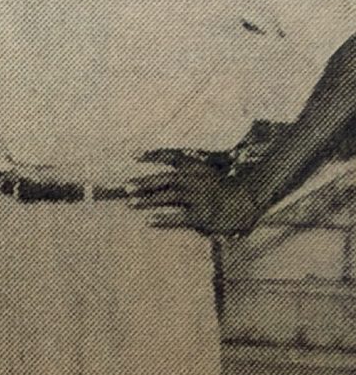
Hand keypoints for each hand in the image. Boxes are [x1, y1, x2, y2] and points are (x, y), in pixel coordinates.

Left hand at [126, 150, 264, 236]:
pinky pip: (180, 217)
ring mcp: (199, 198)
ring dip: (149, 200)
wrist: (249, 204)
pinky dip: (164, 218)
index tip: (133, 155)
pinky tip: (149, 220)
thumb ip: (187, 167)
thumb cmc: (224, 188)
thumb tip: (165, 167)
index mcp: (197, 169)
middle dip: (144, 182)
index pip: (171, 157)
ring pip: (169, 197)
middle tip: (125, 187)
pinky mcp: (203, 216)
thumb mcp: (206, 171)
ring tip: (131, 203)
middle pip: (165, 179)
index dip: (152, 154)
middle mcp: (196, 181)